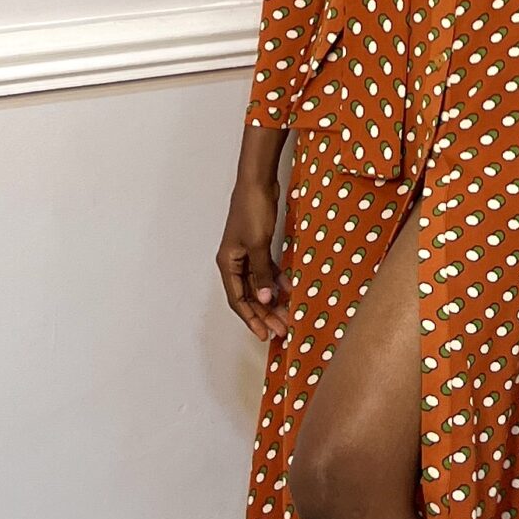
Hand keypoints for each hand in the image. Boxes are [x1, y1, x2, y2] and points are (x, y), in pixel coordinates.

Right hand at [216, 178, 290, 341]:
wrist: (258, 183)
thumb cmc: (253, 210)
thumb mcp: (258, 244)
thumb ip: (262, 274)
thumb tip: (266, 299)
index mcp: (228, 264)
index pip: (238, 300)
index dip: (252, 319)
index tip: (265, 334)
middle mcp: (235, 263)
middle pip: (250, 296)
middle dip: (265, 314)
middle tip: (282, 329)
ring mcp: (247, 255)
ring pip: (259, 285)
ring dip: (273, 300)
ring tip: (288, 316)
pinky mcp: (259, 246)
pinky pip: (267, 271)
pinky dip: (277, 280)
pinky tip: (289, 289)